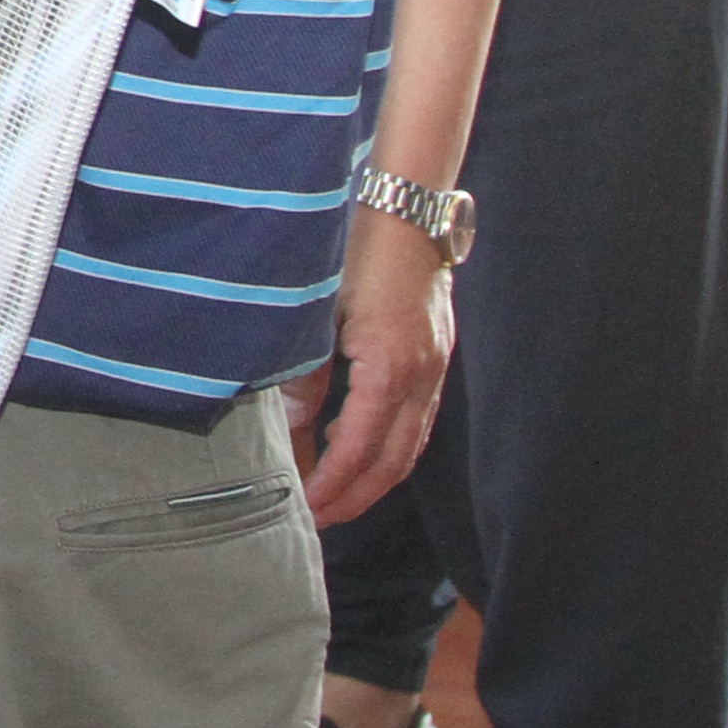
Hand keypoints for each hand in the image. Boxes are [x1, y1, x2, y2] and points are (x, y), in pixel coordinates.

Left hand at [294, 203, 453, 522]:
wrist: (406, 207)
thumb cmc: (354, 249)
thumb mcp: (318, 309)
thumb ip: (305, 372)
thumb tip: (291, 424)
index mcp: (390, 369)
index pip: (359, 450)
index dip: (332, 486)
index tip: (306, 508)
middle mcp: (422, 377)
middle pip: (394, 461)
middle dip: (357, 497)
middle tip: (321, 520)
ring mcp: (435, 367)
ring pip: (411, 444)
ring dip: (376, 477)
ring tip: (340, 496)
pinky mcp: (436, 355)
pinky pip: (418, 419)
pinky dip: (391, 446)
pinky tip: (363, 449)